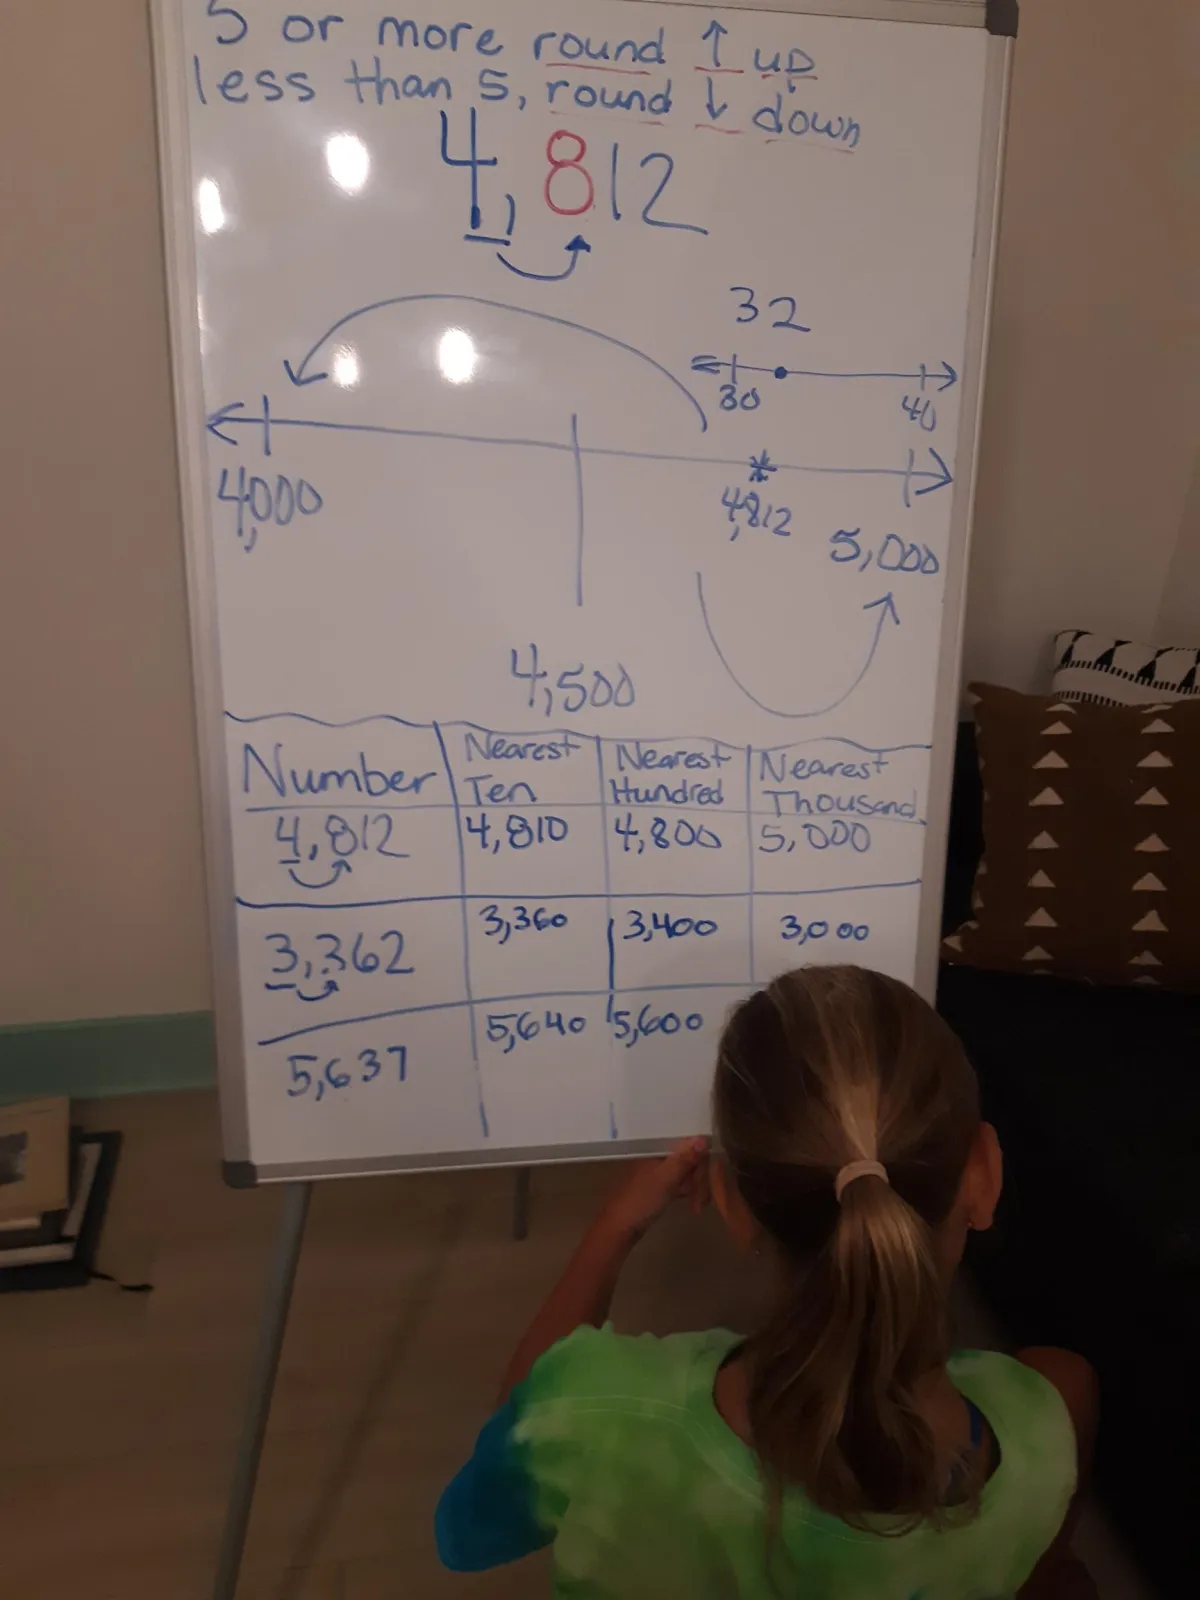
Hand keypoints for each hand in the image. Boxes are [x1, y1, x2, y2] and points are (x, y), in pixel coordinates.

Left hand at [595, 1137, 709, 1243]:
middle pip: (691, 1159)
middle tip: (700, 1202)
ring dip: (696, 1189)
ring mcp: (660, 1171)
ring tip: (696, 1208)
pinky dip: (689, 1193)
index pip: (689, 1144)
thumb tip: (704, 1138)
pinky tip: (693, 1206)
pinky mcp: (660, 1186)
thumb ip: (685, 1158)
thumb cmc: (642, 1199)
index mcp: (657, 1148)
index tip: (708, 1179)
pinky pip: (682, 1183)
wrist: (621, 1226)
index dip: (702, 1161)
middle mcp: (659, 1155)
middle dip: (700, 1180)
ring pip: (688, 1173)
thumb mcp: (666, 1178)